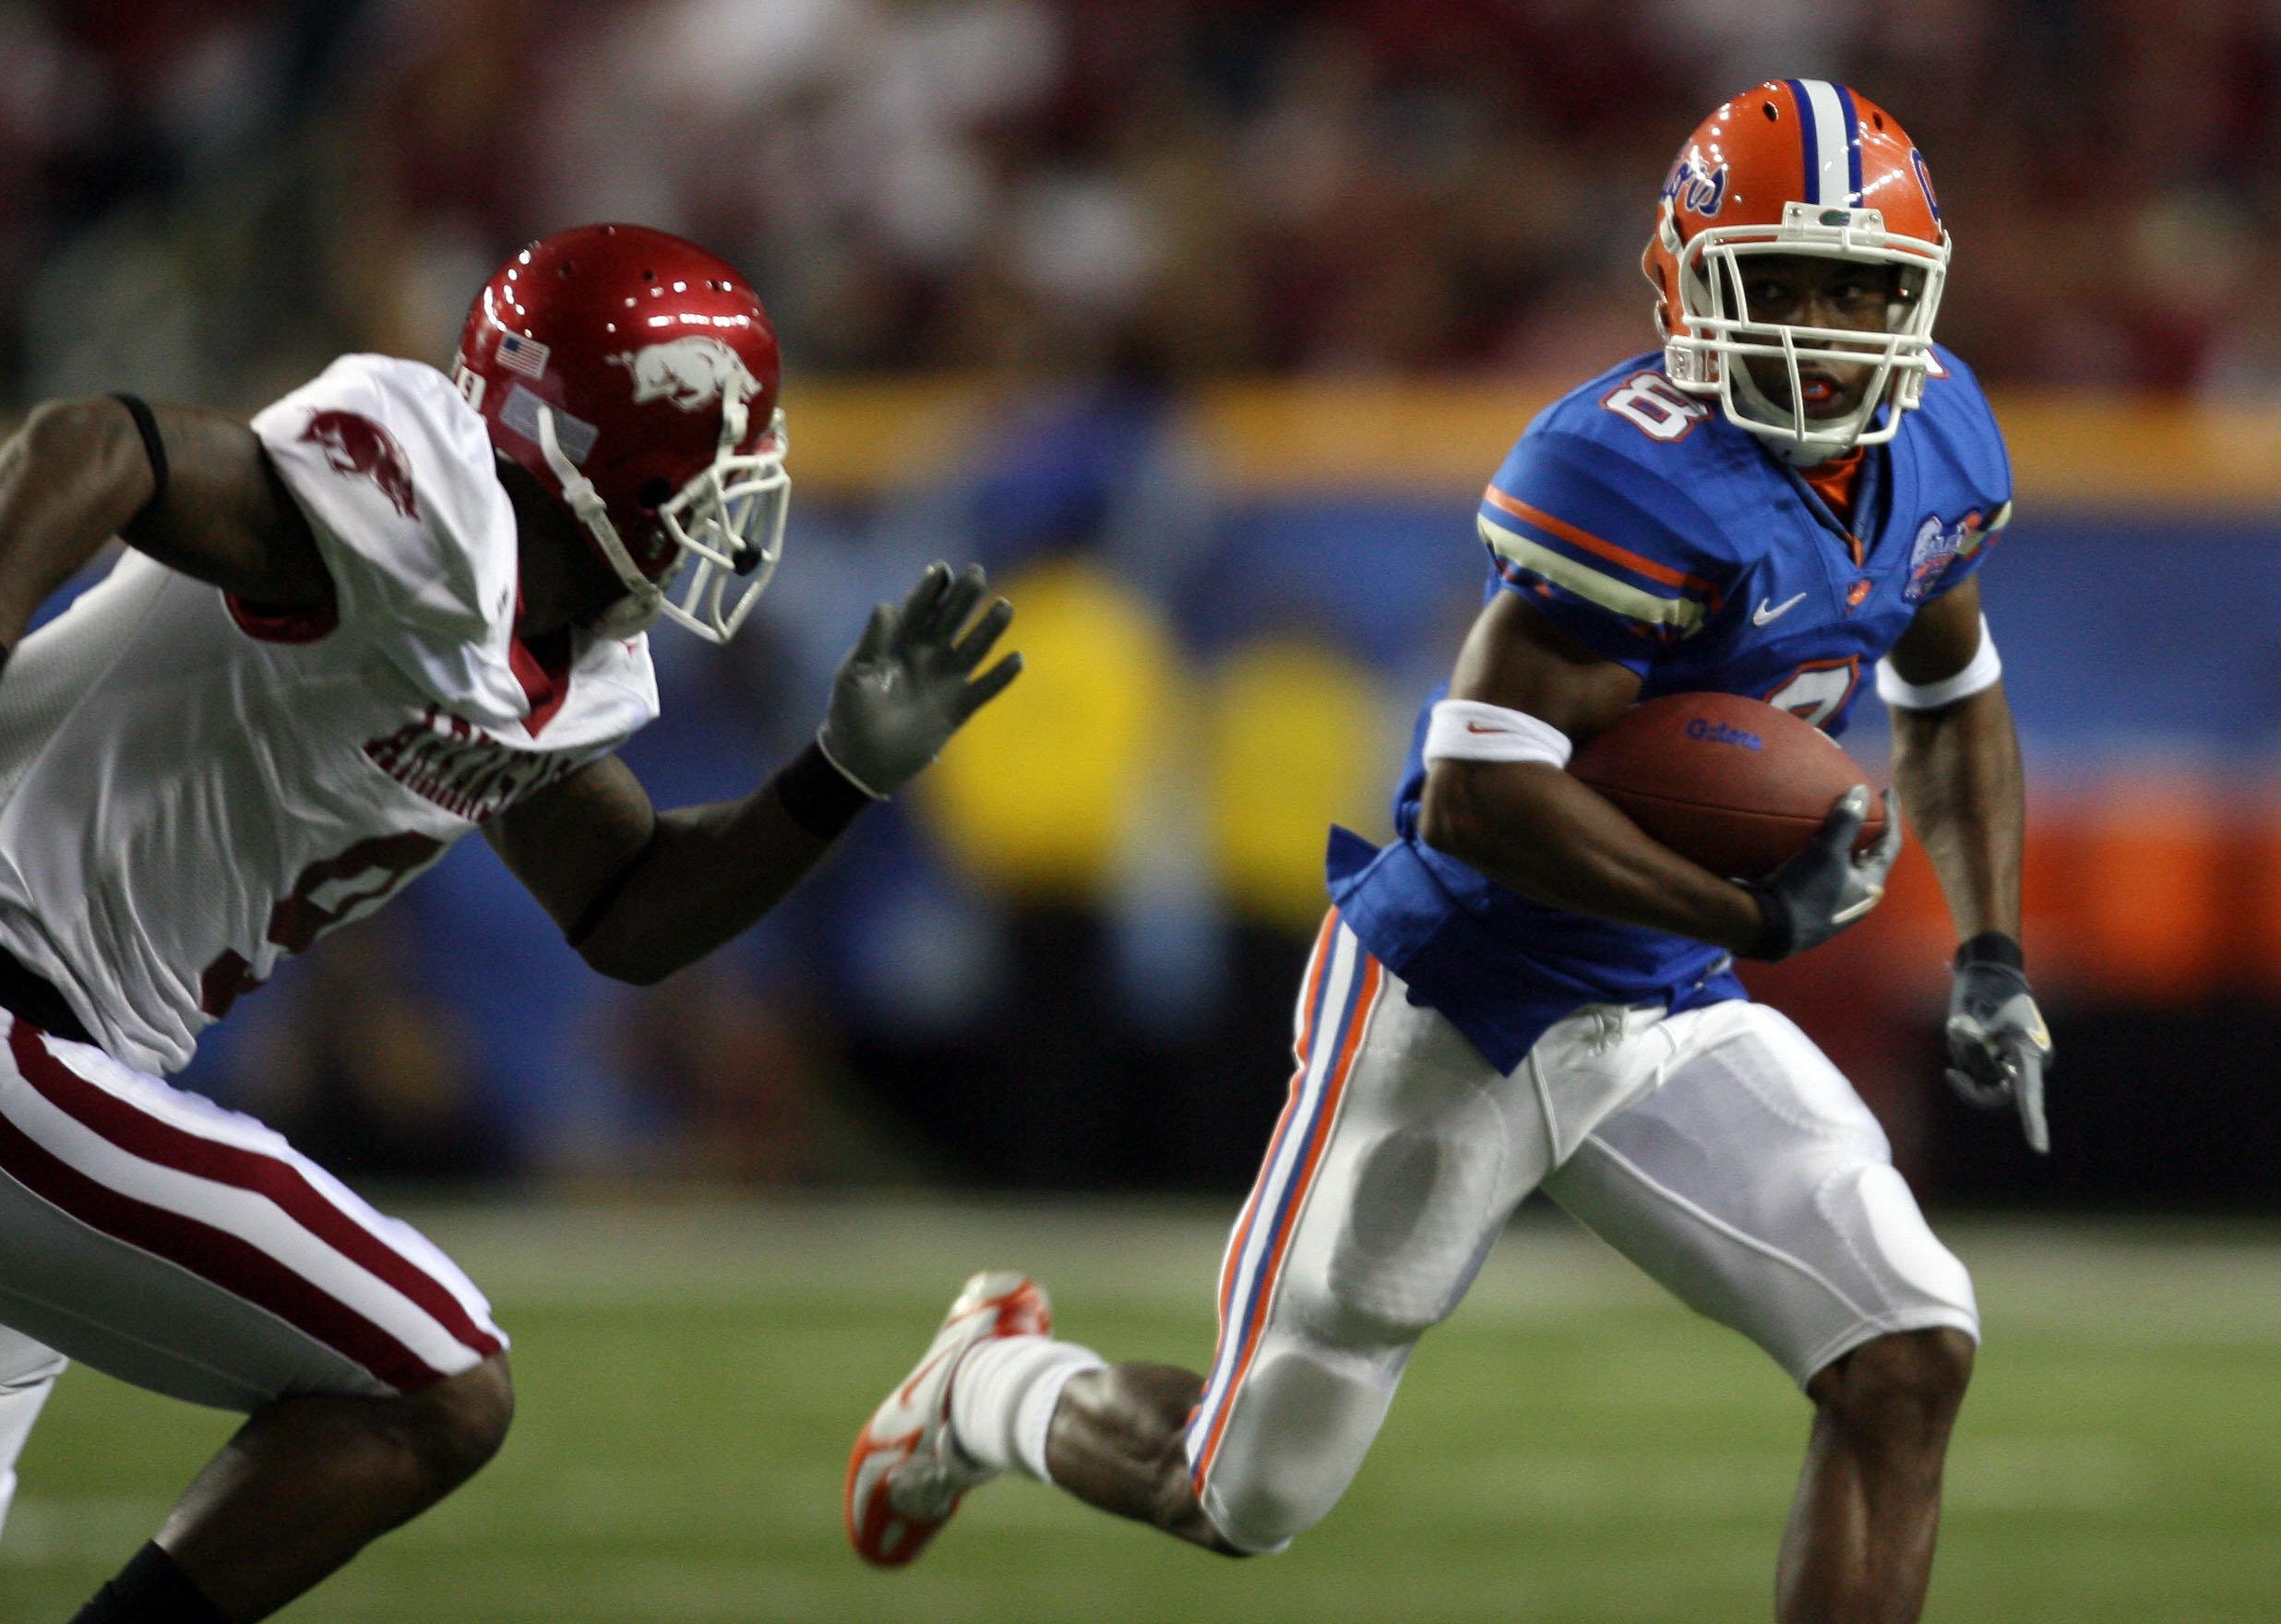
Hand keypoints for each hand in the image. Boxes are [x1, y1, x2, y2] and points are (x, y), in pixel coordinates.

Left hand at [817, 562, 1021, 797]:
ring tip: (1005, 607)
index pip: (919, 608)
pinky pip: (984, 689)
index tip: (941, 570)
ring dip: (989, 629)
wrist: (861, 759)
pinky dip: (1000, 676)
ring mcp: (945, 680)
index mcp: (899, 642)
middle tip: (977, 573)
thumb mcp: (855, 675)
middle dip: (964, 597)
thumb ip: (872, 641)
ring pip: (973, 648)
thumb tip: (885, 605)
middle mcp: (927, 655)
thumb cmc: (850, 713)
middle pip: (951, 619)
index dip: (930, 589)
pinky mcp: (957, 708)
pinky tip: (1016, 659)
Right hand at [1741, 786, 1901, 960]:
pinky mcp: (1814, 906)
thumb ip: (1846, 821)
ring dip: (1847, 845)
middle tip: (1867, 809)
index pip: (1890, 844)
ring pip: (1848, 867)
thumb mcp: (1827, 852)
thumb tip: (1861, 791)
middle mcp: (1858, 897)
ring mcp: (1836, 904)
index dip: (1892, 816)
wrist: (1769, 928)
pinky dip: (1828, 856)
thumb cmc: (1805, 889)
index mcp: (1870, 886)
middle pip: (1871, 857)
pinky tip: (1813, 847)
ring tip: (1841, 825)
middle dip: (1871, 833)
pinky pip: (1829, 873)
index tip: (1888, 791)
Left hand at [1945, 935, 2052, 1153]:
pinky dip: (1969, 1065)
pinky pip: (1984, 1076)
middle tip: (1951, 1073)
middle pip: (2001, 1095)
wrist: (1989, 971)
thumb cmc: (1986, 990)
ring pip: (1989, 1085)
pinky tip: (1966, 1040)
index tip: (2039, 1149)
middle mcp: (2030, 1062)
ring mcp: (2019, 1062)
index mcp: (2030, 1051)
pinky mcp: (2006, 1060)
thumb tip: (1966, 1056)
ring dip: (1969, 1070)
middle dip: (1974, 1087)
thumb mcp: (1973, 1013)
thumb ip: (1970, 1039)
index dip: (2034, 1123)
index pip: (2030, 1094)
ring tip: (1963, 1039)